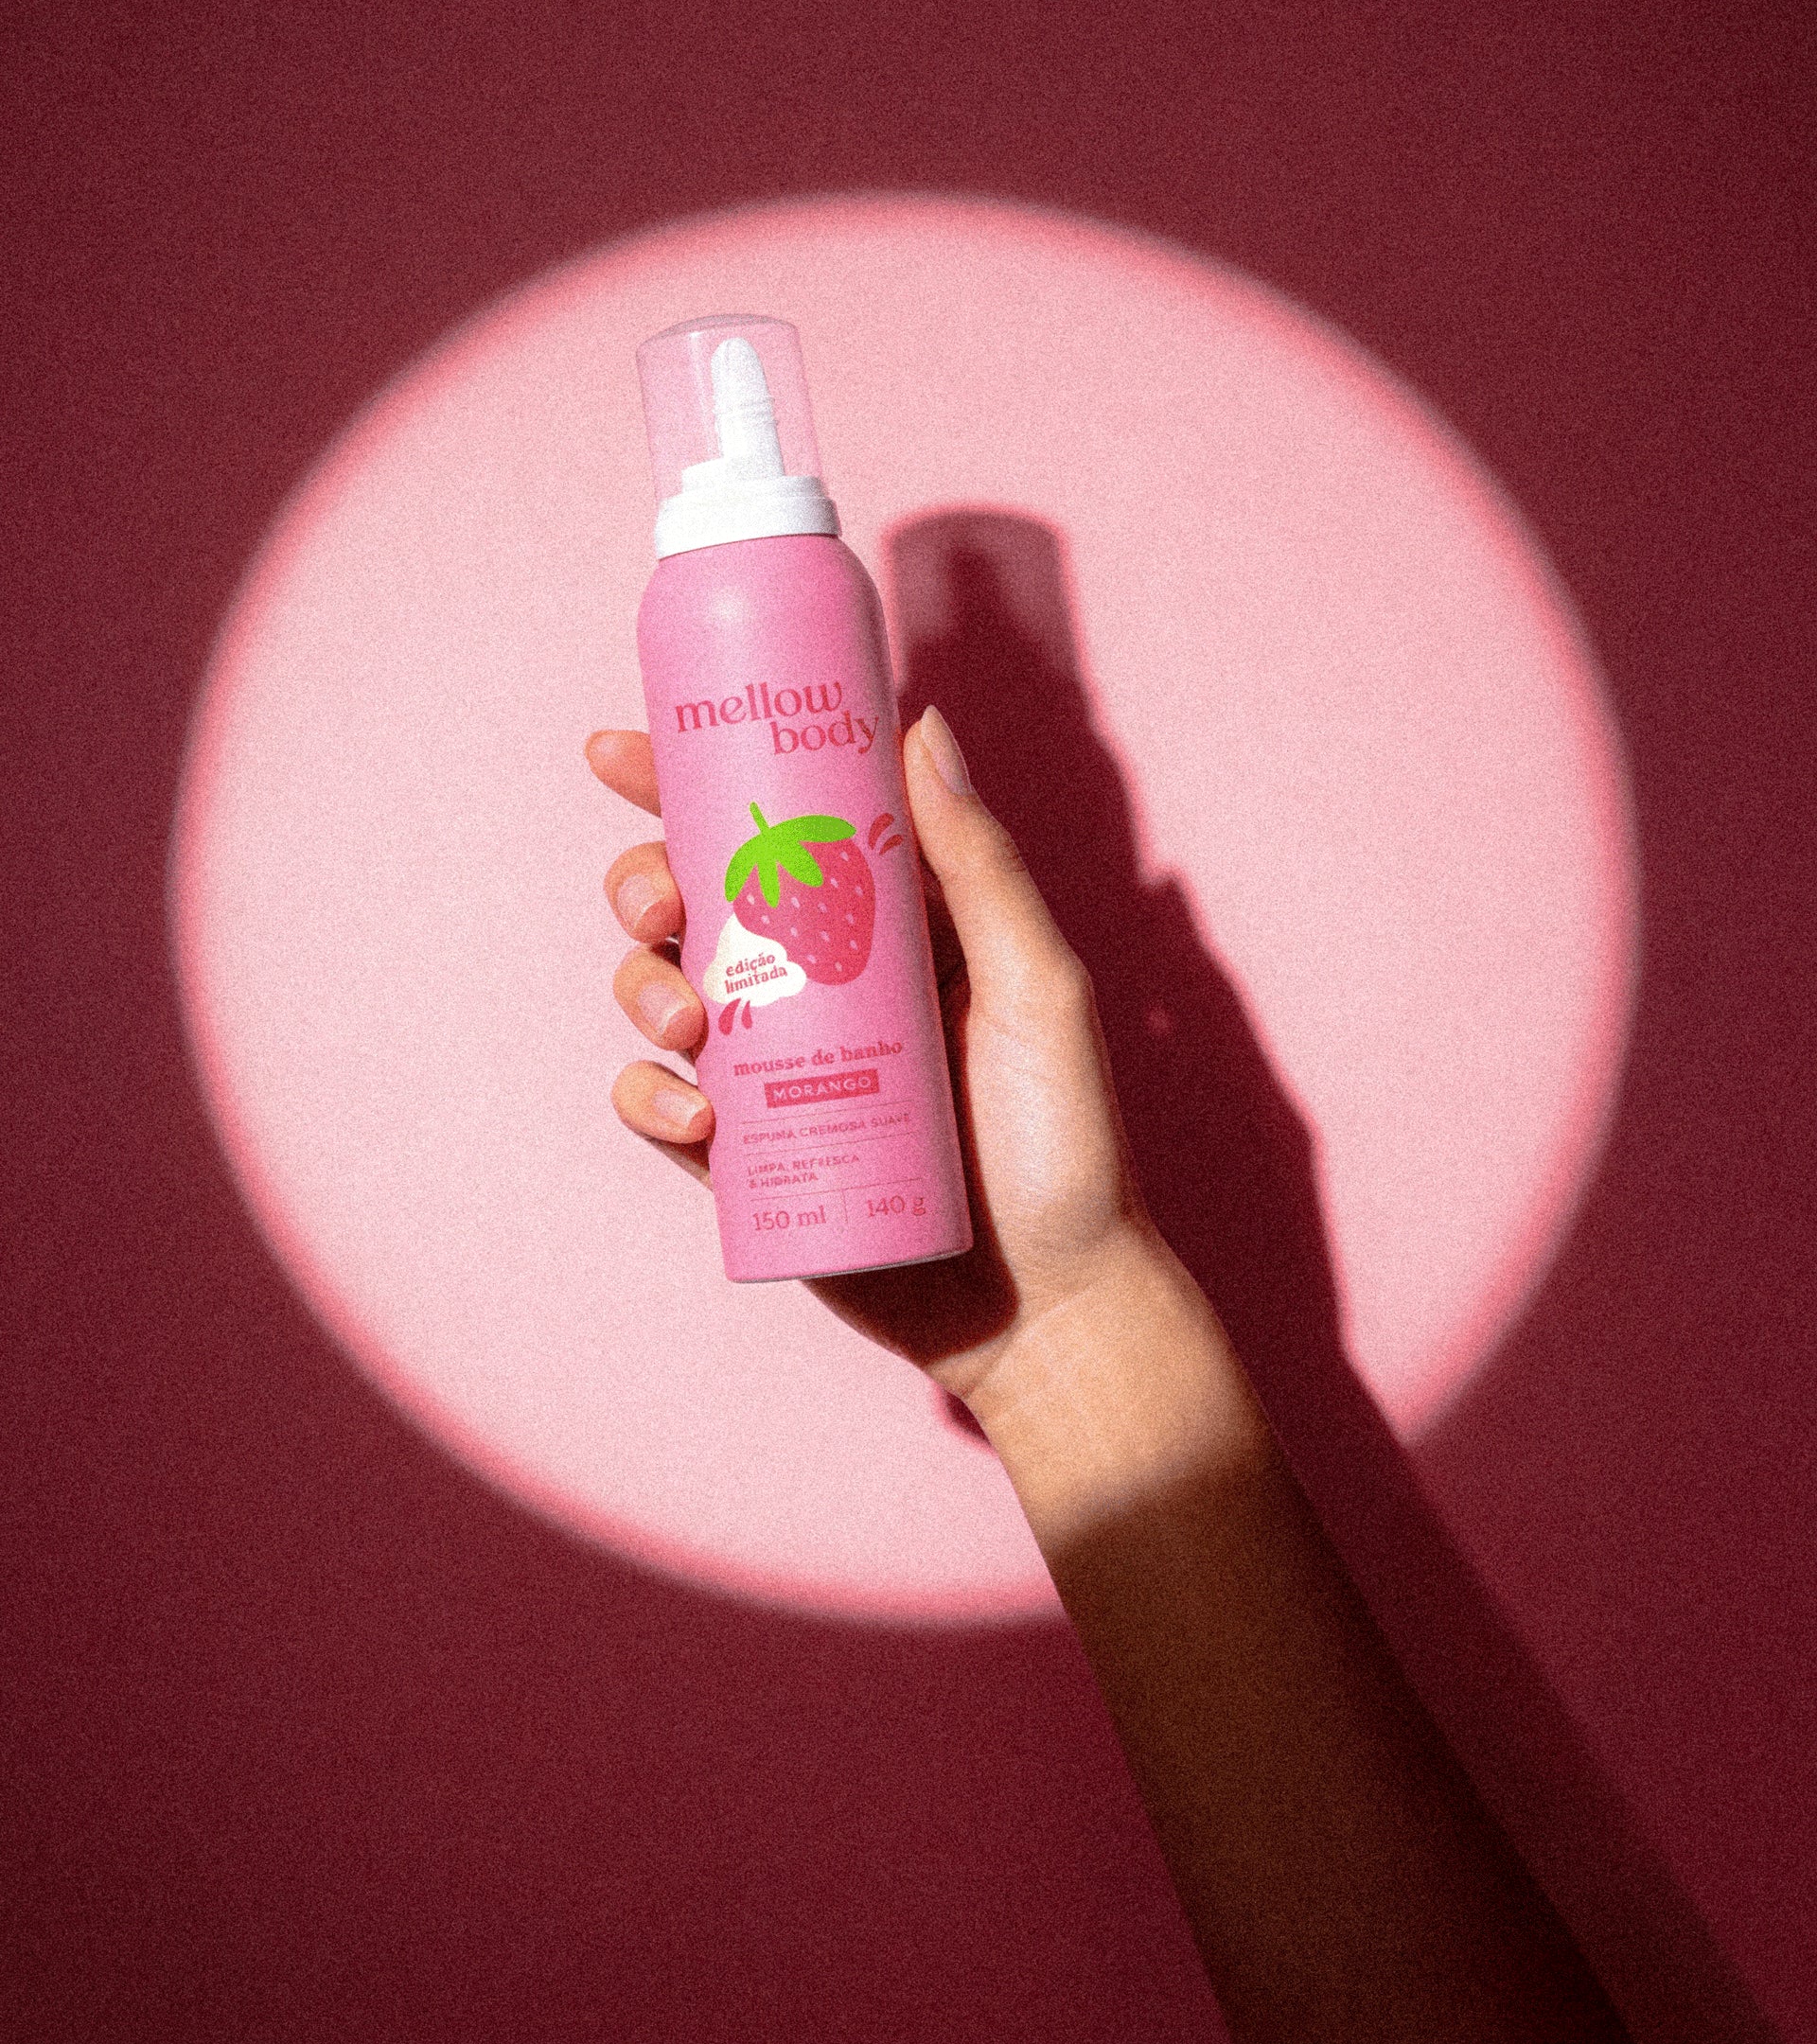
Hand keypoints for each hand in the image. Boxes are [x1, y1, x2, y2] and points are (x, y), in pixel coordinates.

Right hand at [588, 706, 1201, 1419]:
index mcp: (887, 928)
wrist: (1048, 1315)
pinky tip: (694, 1111)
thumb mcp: (1039, 991)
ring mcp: (780, 1074)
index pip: (775, 830)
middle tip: (658, 901)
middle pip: (694, 904)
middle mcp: (822, 989)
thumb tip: (919, 728)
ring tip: (687, 1018)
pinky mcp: (752, 1163)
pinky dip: (649, 1100)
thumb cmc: (1067, 1147)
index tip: (621, 752)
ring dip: (640, 986)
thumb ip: (981, 869)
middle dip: (645, 883)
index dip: (689, 783)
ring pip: (663, 997)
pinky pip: (663, 1112)